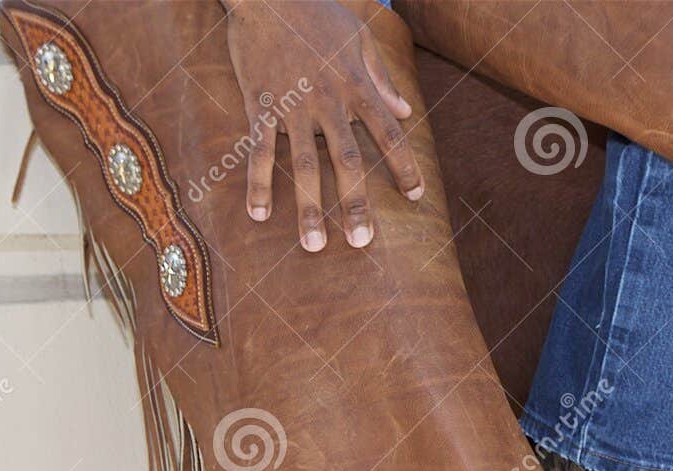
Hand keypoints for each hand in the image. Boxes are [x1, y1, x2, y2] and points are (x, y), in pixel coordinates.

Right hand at [222, 0, 423, 250]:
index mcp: (356, 87)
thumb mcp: (360, 38)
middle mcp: (329, 102)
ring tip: (314, 245)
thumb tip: (404, 111)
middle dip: (354, 204)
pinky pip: (258, 150)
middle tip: (361, 242)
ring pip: (303, 165)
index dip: (404, 166)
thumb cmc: (317, 12)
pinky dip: (258, 183)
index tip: (415, 196)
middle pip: (346, 161)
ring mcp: (293, 105)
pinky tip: (259, 214)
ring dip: (308, 207)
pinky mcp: (260, 103)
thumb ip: (382, 78)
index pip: (389, 134)